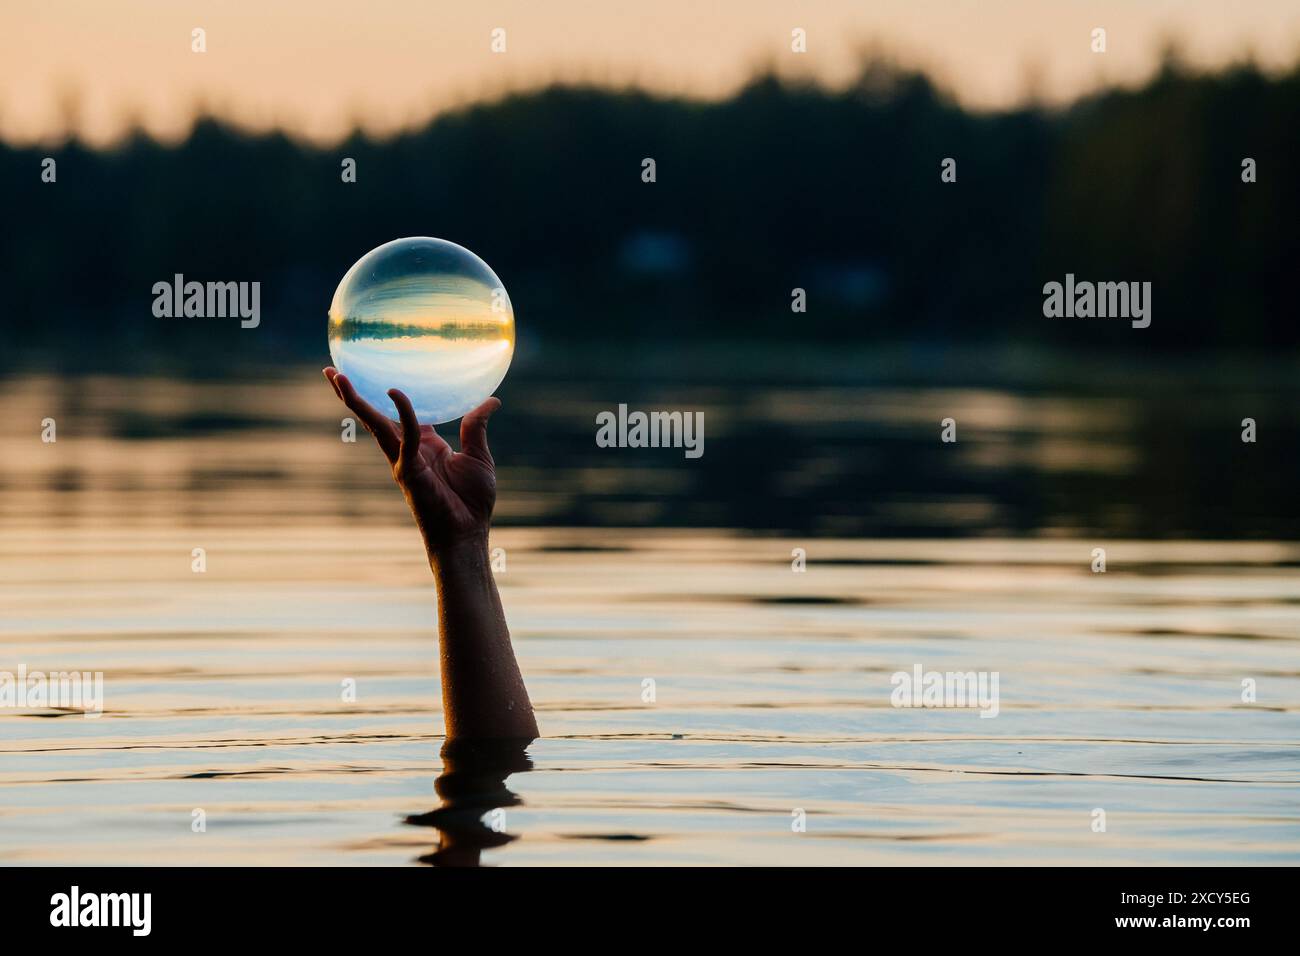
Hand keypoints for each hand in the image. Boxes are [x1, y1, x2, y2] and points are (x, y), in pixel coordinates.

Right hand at [323, 367, 500, 552]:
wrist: (467, 532)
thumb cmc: (472, 501)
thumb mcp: (478, 456)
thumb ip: (476, 427)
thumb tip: (492, 400)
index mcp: (423, 445)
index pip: (399, 416)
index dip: (384, 396)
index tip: (373, 373)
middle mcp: (406, 451)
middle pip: (373, 416)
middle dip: (351, 395)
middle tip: (331, 371)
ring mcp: (402, 460)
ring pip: (374, 424)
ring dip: (355, 400)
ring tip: (337, 376)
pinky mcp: (408, 470)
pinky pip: (405, 437)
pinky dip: (402, 415)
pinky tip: (394, 393)